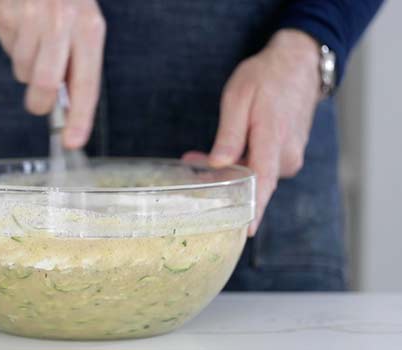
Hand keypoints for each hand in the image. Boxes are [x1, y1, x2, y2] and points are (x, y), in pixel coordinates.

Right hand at [0, 0, 105, 147]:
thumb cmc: (67, 1)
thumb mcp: (85, 27)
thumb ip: (79, 66)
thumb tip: (70, 108)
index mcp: (89, 29)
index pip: (86, 84)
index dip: (79, 117)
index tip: (72, 141)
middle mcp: (62, 22)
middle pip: (44, 82)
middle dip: (39, 102)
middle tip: (39, 103)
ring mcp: (32, 17)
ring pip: (22, 69)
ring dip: (26, 67)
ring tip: (36, 43)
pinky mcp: (6, 12)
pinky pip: (6, 47)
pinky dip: (13, 44)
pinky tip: (23, 27)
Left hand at [182, 29, 321, 235]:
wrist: (298, 64)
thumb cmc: (266, 77)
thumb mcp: (238, 98)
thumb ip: (229, 134)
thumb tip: (219, 165)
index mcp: (273, 140)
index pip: (262, 184)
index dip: (252, 210)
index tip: (244, 232)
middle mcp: (286, 156)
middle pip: (251, 182)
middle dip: (218, 182)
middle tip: (189, 168)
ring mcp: (289, 157)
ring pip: (254, 176)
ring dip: (227, 172)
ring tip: (196, 159)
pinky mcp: (287, 156)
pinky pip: (260, 168)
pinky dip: (240, 165)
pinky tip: (221, 156)